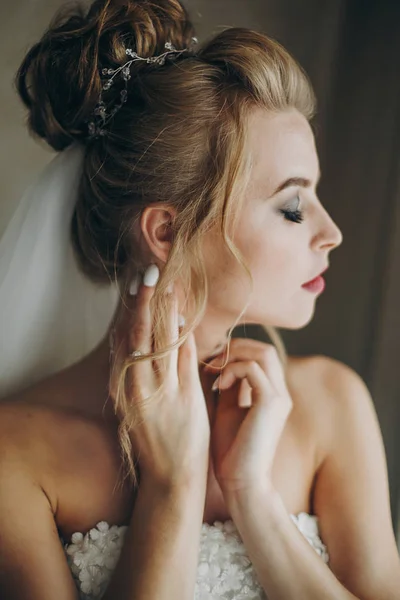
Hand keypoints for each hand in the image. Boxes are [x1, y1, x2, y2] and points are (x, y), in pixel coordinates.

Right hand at [109, 266, 209, 488]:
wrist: (172, 477)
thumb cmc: (155, 440)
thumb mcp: (136, 405)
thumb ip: (137, 374)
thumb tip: (138, 340)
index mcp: (123, 387)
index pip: (126, 338)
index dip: (132, 309)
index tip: (137, 283)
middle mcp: (137, 385)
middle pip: (140, 332)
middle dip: (146, 299)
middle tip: (151, 270)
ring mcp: (161, 390)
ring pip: (161, 338)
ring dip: (166, 308)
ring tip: (168, 282)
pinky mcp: (184, 397)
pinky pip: (184, 356)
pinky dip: (183, 333)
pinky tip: (185, 314)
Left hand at [204, 339, 292, 495]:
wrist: (240, 482)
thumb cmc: (230, 450)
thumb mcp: (226, 408)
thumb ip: (228, 384)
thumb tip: (217, 360)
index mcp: (272, 394)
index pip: (261, 355)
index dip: (236, 351)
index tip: (211, 362)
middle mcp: (280, 393)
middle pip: (265, 348)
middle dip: (235, 347)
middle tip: (212, 360)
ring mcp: (279, 397)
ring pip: (263, 353)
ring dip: (234, 356)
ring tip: (214, 370)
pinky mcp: (271, 403)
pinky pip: (253, 368)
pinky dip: (232, 370)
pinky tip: (219, 385)